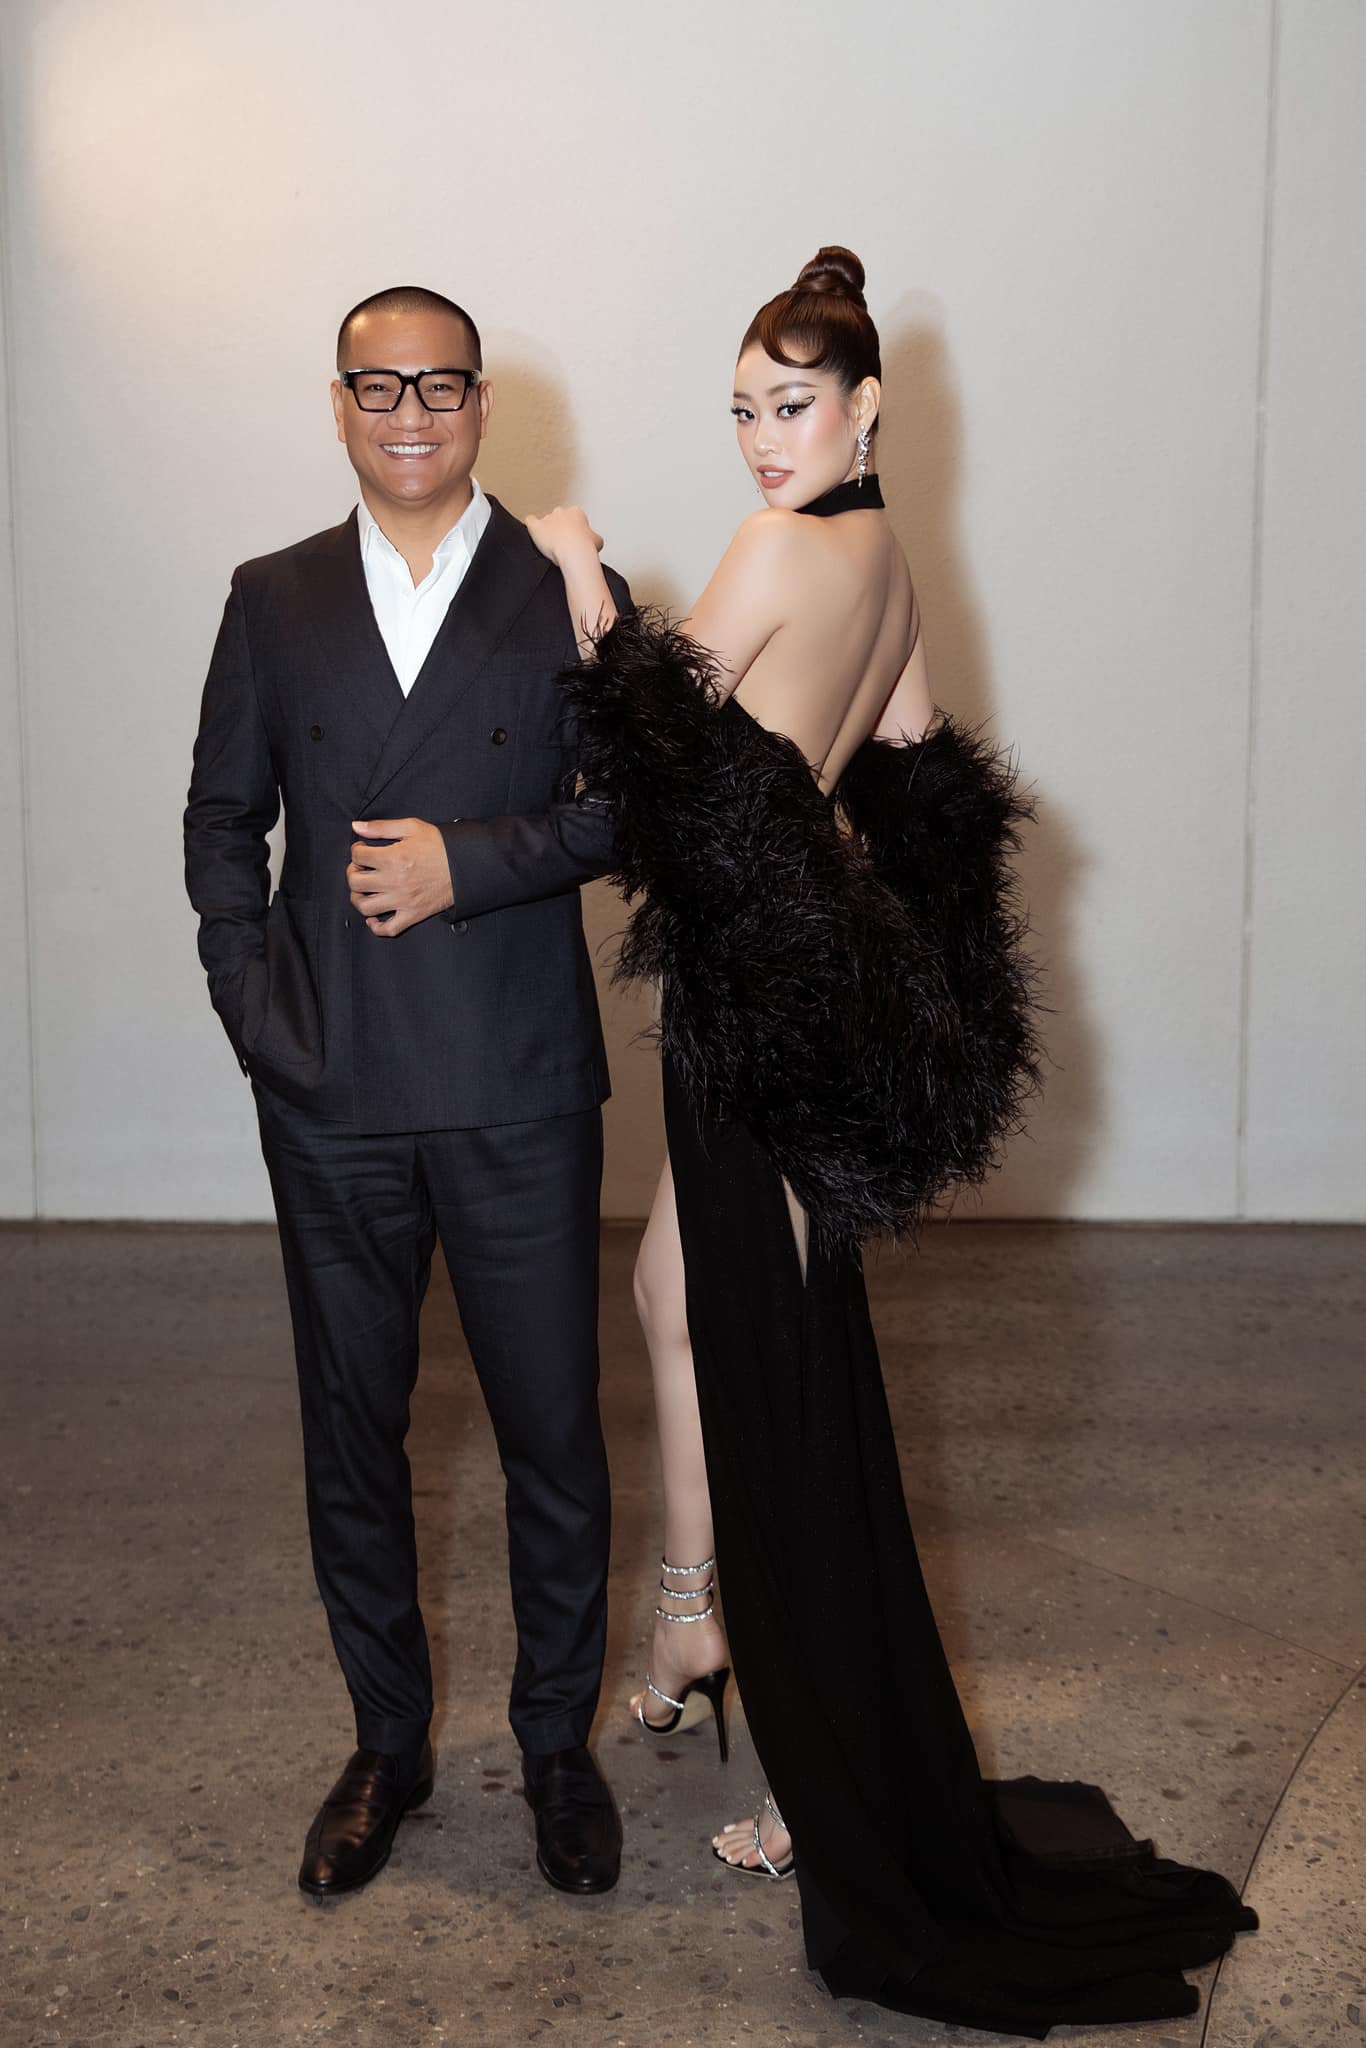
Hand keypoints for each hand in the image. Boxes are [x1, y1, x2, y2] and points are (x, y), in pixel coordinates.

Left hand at [348, 818, 454, 936]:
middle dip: (353, 872)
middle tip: (360, 868)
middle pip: (355, 882)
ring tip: (363, 890)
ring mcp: (402, 901)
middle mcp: (394, 882)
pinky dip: (376, 926)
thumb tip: (357, 827)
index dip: (356, 850)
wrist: (465, 865)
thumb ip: (381, 827)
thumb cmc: (441, 846)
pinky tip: (374, 916)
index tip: (363, 849)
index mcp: (393, 858)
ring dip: (358, 898)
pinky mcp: (412, 914)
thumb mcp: (412, 827)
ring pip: (365, 907)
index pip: (358, 856)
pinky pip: (388, 929)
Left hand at [525, 506, 603, 568]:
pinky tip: (532, 530)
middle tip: (563, 543)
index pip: (574, 518)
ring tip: (550, 543)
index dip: (574, 529)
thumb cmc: (585, 547)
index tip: (574, 539)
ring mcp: (548, 518)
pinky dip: (530, 525)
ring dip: (547, 530)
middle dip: (560, 528)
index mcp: (577, 512)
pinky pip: (530, 520)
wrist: (574, 552)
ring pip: (545, 521)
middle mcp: (562, 512)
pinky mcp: (536, 526)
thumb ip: (594, 537)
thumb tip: (594, 541)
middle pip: (559, 518)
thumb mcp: (598, 541)